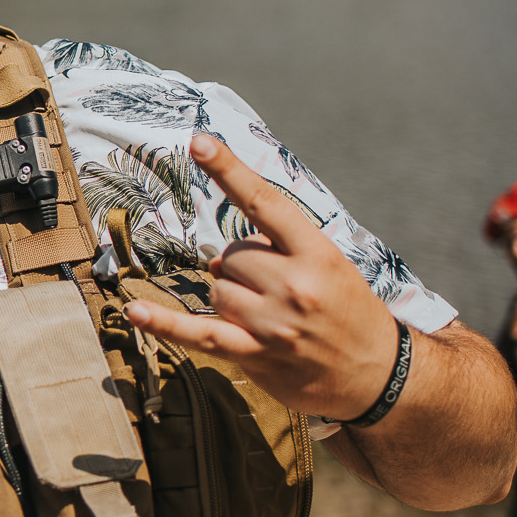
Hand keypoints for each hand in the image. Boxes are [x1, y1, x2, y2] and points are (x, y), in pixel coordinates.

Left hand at [122, 133, 398, 420]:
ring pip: (218, 291)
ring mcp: (275, 323)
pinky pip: (201, 334)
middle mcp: (295, 285)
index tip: (198, 141)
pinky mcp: (257, 355)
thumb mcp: (330, 269)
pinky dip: (165, 324)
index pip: (264, 202)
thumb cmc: (350, 314)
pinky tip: (135, 311)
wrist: (381, 375)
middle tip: (276, 292)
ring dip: (231, 300)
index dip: (229, 170)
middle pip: (232, 256)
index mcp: (318, 253)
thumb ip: (278, 253)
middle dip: (243, 270)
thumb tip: (218, 263)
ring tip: (268, 318)